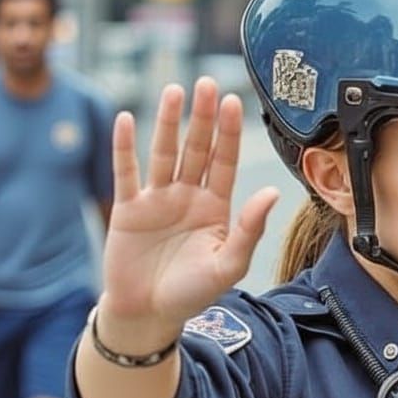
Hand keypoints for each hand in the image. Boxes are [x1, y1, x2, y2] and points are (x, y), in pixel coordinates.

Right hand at [99, 78, 279, 345]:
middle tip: (207, 82)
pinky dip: (124, 147)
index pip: (224, 161)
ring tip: (175, 90)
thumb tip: (273, 192)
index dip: (228, 132)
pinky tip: (125, 118)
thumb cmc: (191, 294)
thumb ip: (249, 229)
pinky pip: (126, 173)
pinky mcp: (128, 209)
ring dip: (168, 122)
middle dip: (202, 117)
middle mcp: (188, 196)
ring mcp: (157, 200)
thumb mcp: (227, 265)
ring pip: (164, 153)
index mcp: (216, 207)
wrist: (148, 315)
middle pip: (196, 148)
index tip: (233, 101)